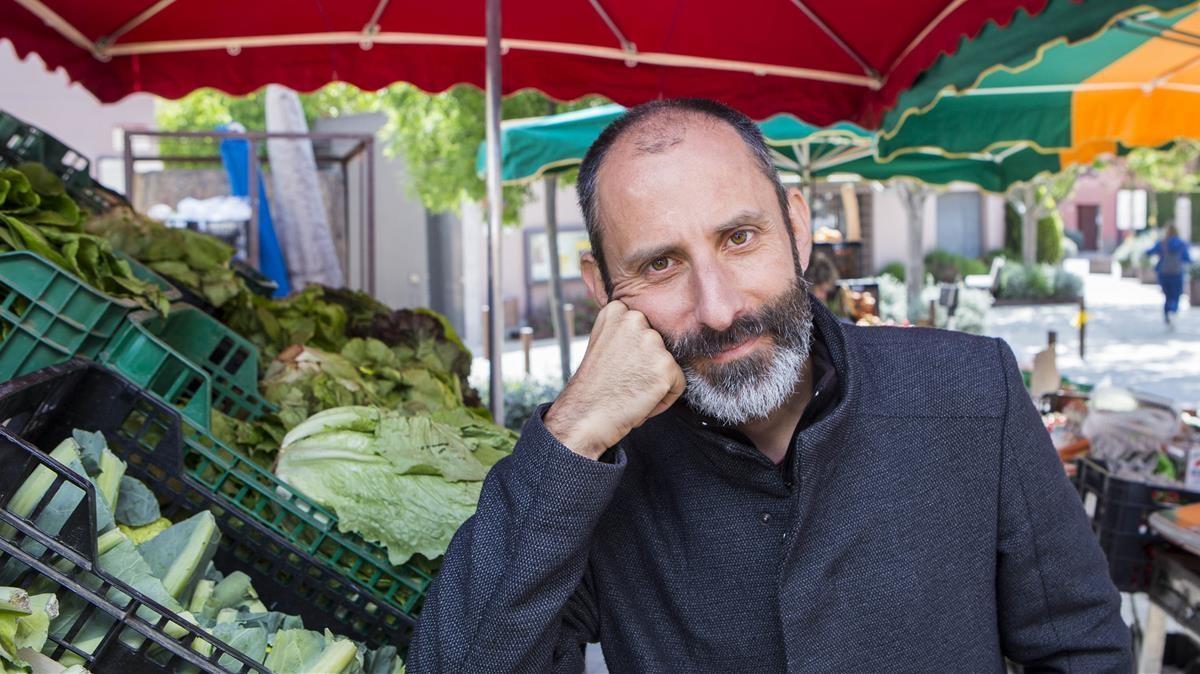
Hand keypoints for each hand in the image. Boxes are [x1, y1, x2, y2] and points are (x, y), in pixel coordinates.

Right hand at [544, 301, 685, 459]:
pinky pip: (677, 384)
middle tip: (623, 380)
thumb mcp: (603, 344)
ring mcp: (652, 342)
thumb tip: (650, 337)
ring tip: (629, 391)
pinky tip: (639, 402)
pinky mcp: (666, 365)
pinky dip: (663, 399)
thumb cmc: (593, 387)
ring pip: (668, 364)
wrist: (583, 416)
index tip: (616, 366)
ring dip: (654, 381)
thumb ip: (625, 333)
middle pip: (658, 345)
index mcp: (617, 310)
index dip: (633, 353)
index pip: (644, 328)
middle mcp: (635, 319)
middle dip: (646, 366)